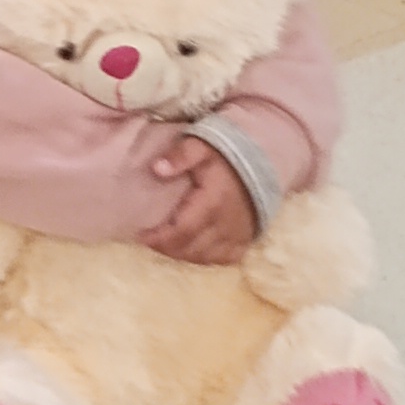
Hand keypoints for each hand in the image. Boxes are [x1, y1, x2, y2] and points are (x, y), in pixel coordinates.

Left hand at [144, 145, 256, 266]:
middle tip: (150, 238)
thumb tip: (156, 168)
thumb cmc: (226, 154)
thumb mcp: (201, 145)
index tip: (140, 234)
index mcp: (212, 203)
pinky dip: (205, 257)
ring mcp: (238, 235)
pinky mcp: (246, 240)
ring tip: (167, 242)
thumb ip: (180, 155)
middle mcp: (226, 225)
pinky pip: (223, 259)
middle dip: (166, 247)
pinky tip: (193, 248)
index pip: (181, 231)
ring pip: (204, 257)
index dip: (159, 238)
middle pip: (190, 249)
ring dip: (182, 254)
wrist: (263, 160)